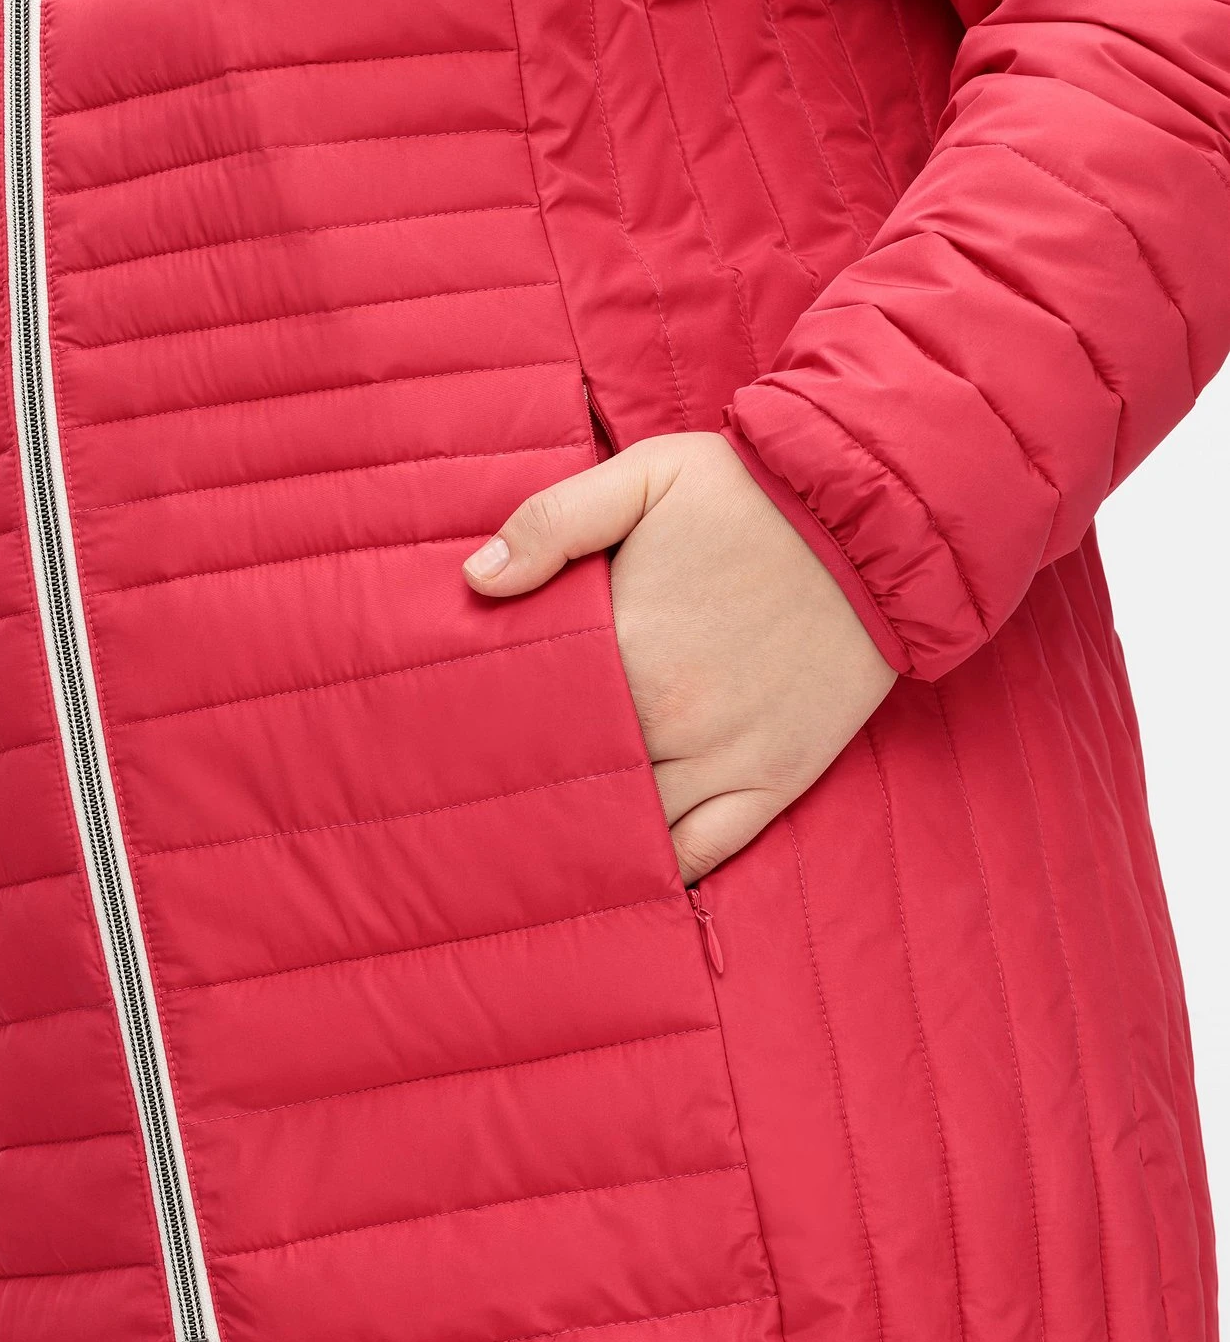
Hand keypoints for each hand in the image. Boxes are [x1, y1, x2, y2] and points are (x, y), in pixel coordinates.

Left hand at [463, 432, 895, 883]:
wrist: (875, 523)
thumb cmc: (752, 494)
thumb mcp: (645, 476)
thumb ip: (554, 523)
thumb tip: (477, 579)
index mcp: (626, 646)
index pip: (533, 709)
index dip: (498, 722)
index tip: (465, 730)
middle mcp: (669, 718)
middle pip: (577, 773)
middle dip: (534, 780)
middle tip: (487, 793)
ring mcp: (725, 758)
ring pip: (633, 822)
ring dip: (591, 829)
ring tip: (545, 836)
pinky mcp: (776, 779)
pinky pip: (706, 849)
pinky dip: (664, 866)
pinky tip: (628, 865)